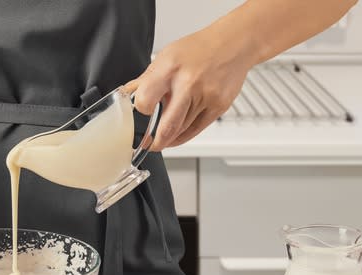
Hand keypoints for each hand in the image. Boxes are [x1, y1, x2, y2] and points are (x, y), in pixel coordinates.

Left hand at [126, 29, 253, 150]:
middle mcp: (189, 84)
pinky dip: (183, 137)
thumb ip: (147, 78)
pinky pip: (196, 130)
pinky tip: (176, 137)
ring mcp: (206, 97)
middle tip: (149, 144)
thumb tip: (128, 94)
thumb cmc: (199, 49)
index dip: (141, 110)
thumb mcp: (167, 56)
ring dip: (169, 138)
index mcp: (170, 69)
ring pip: (182, 131)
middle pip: (168, 125)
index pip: (146, 100)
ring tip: (163, 137)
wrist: (233, 44)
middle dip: (155, 141)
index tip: (142, 112)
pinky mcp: (218, 107)